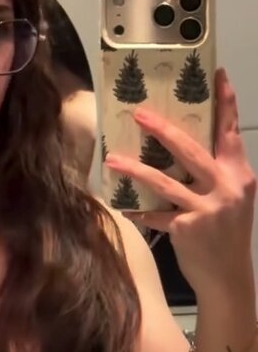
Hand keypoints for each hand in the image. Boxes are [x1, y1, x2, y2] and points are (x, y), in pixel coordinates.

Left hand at [103, 67, 256, 294]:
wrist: (228, 277)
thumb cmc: (227, 232)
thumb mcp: (233, 197)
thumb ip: (216, 171)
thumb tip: (181, 144)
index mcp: (239, 173)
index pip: (231, 131)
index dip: (226, 102)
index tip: (217, 74)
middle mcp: (226, 187)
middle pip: (191, 150)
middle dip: (163, 130)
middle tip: (139, 114)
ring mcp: (206, 208)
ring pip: (165, 181)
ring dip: (135, 169)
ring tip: (112, 159)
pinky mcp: (187, 228)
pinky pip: (155, 213)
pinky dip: (138, 208)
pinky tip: (122, 204)